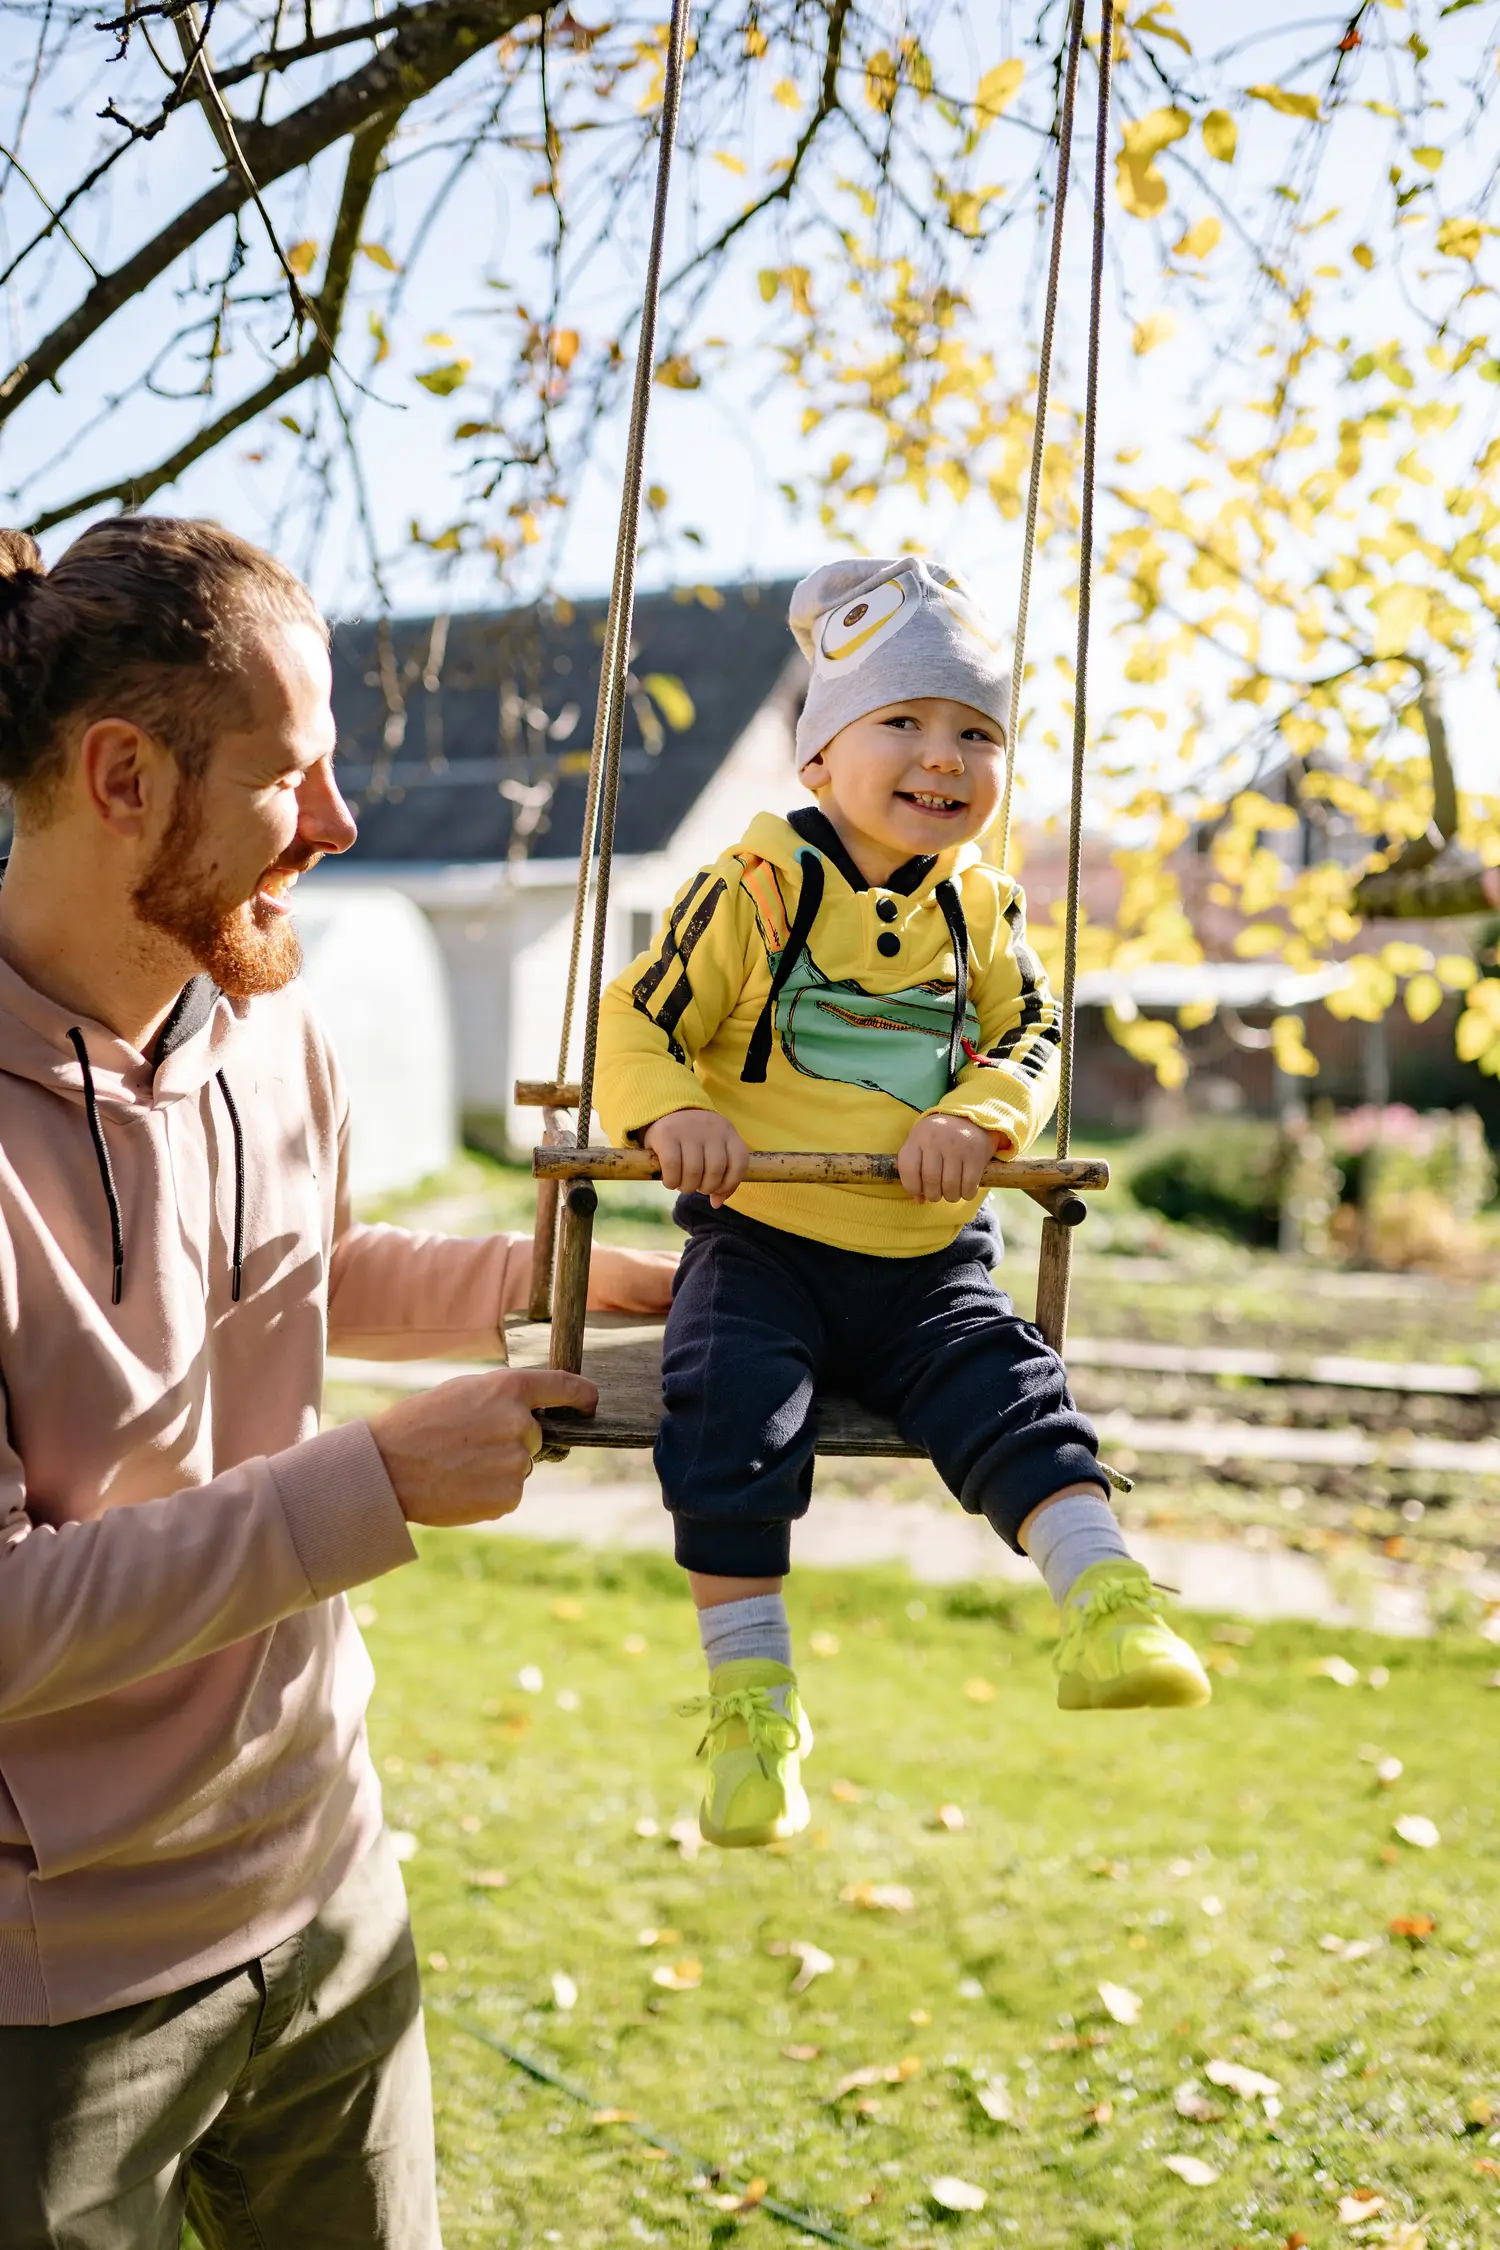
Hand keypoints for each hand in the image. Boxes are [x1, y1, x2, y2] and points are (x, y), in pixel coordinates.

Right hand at [369, 1368, 597, 1527]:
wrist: (386, 1469)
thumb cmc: (418, 1425)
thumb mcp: (461, 1393)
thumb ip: (502, 1399)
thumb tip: (534, 1413)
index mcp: (508, 1389)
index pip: (564, 1386)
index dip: (581, 1396)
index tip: (589, 1404)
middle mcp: (519, 1423)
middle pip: (535, 1436)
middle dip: (511, 1441)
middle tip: (468, 1445)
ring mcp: (516, 1462)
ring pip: (520, 1466)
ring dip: (498, 1469)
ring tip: (459, 1466)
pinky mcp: (509, 1495)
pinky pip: (510, 1493)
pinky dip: (490, 1493)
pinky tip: (461, 1486)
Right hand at [643, 1109, 749, 1205]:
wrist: (668, 1109)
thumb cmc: (695, 1138)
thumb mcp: (713, 1149)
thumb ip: (721, 1175)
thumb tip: (716, 1203)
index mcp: (728, 1132)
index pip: (739, 1163)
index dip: (730, 1184)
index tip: (717, 1191)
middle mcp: (711, 1129)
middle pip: (715, 1170)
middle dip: (706, 1188)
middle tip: (696, 1187)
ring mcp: (689, 1130)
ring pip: (694, 1171)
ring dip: (688, 1187)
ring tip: (683, 1186)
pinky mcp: (667, 1134)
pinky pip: (673, 1166)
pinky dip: (672, 1181)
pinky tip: (670, 1182)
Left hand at [896, 1114, 1000, 1203]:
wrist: (970, 1118)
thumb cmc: (939, 1136)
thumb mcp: (921, 1143)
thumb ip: (914, 1169)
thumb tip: (919, 1200)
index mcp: (918, 1138)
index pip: (908, 1170)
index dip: (912, 1188)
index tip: (919, 1191)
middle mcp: (936, 1141)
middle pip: (931, 1181)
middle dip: (933, 1195)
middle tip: (937, 1194)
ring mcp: (957, 1147)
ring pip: (950, 1186)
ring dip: (950, 1197)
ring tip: (951, 1193)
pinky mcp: (976, 1155)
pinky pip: (969, 1185)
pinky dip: (966, 1194)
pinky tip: (965, 1190)